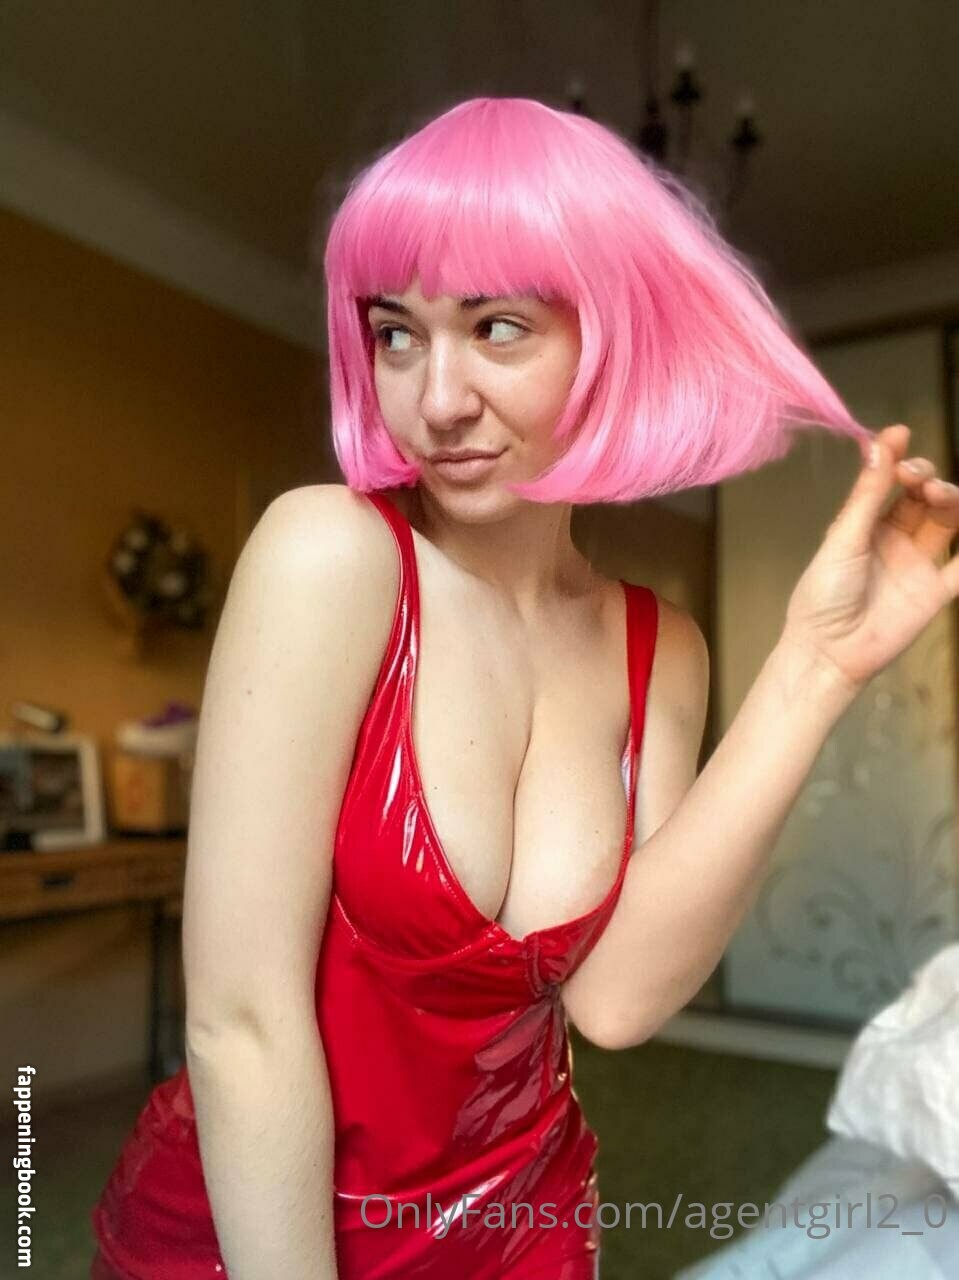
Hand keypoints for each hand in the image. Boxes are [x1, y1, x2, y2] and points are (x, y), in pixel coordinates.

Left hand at [781, 424, 958, 690]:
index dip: (898, 457)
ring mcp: (919, 564)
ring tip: (938, 495)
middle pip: (924, 497)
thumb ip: (867, 494)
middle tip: (916, 478)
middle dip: (925, 477)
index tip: (900, 434)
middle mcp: (895, 539)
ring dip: (951, 500)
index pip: (889, 482)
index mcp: (865, 525)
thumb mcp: (843, 539)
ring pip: (948, 521)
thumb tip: (879, 442)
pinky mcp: (937, 592)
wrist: (828, 651)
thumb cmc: (823, 594)